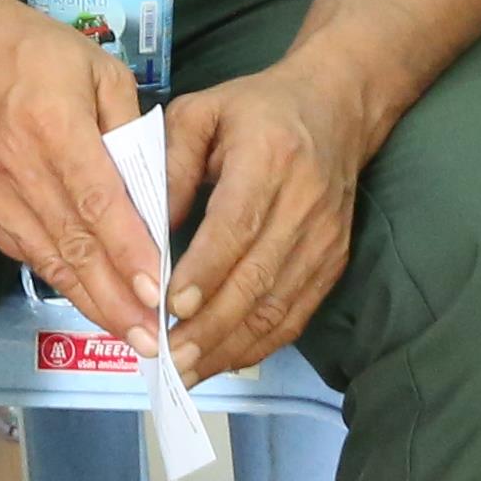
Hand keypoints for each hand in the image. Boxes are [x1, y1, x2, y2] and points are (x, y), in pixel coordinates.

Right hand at [0, 0, 160, 351]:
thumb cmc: (38, 51)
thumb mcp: (101, 71)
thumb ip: (131, 131)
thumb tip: (155, 194)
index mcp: (53, 123)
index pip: (97, 201)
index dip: (128, 251)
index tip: (158, 291)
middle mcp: (16, 164)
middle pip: (72, 243)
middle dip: (115, 298)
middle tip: (152, 339)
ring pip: (46, 257)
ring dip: (89, 300)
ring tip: (128, 334)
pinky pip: (22, 250)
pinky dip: (58, 279)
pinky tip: (90, 301)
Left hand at [158, 60, 370, 378]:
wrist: (335, 109)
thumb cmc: (253, 110)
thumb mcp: (199, 112)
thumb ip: (170, 164)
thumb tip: (145, 228)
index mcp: (269, 157)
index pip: (237, 224)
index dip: (206, 269)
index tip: (171, 304)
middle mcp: (305, 204)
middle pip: (257, 276)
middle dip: (210, 324)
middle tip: (168, 356)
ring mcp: (325, 239)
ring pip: (278, 305)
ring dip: (231, 345)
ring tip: (187, 371)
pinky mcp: (333, 262)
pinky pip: (297, 313)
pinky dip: (260, 344)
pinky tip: (223, 360)